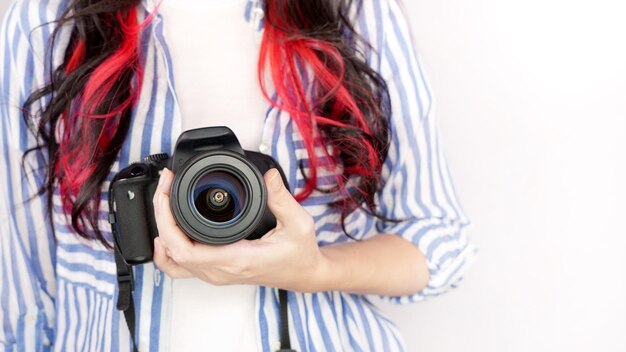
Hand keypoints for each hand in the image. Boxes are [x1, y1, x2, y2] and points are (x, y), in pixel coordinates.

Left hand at [152, 168, 328, 291]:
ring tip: (165, 203)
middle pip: (171, 251)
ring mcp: (216, 274)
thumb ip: (282, 199)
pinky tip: (169, 233)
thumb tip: (269, 176)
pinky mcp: (216, 271)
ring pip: (172, 261)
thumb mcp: (298, 223)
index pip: (184, 249)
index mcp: (236, 259)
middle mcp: (220, 270)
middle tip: (167, 186)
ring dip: (162, 231)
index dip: (166, 220)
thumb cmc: (300, 253)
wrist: (304, 274)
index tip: (168, 191)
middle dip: (161, 215)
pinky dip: (168, 250)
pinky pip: (181, 267)